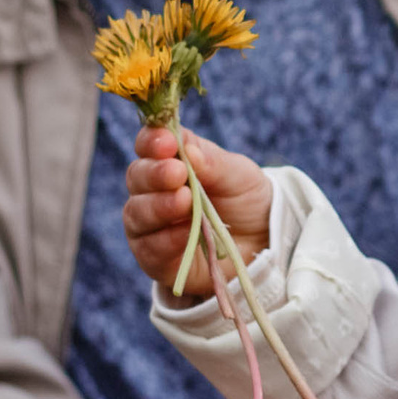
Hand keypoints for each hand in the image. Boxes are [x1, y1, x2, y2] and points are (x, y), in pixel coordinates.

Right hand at [123, 125, 274, 302]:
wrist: (261, 242)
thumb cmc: (244, 199)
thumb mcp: (238, 174)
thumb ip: (212, 162)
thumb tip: (187, 149)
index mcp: (169, 160)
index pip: (148, 145)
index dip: (152, 141)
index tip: (167, 142)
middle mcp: (152, 190)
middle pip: (137, 177)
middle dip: (154, 174)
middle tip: (177, 173)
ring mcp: (150, 224)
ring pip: (137, 213)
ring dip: (159, 206)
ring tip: (185, 201)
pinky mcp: (155, 257)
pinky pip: (149, 248)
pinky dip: (167, 239)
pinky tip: (185, 232)